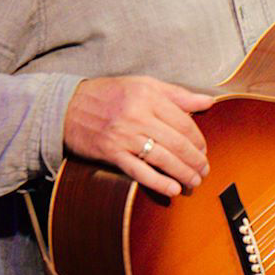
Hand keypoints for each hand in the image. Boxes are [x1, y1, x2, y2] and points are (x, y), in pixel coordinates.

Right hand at [63, 76, 213, 197]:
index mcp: (148, 97)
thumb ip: (177, 94)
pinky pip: (140, 171)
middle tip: (204, 171)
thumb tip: (208, 101)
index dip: (199, 140)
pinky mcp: (112, 153)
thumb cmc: (109, 94)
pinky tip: (172, 189)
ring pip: (163, 159)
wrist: (66, 106)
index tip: (204, 150)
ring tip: (194, 182)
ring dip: (183, 174)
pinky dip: (158, 182)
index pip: (184, 123)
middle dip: (196, 161)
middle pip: (178, 143)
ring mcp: (124, 136)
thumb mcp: (143, 84)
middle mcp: (138, 116)